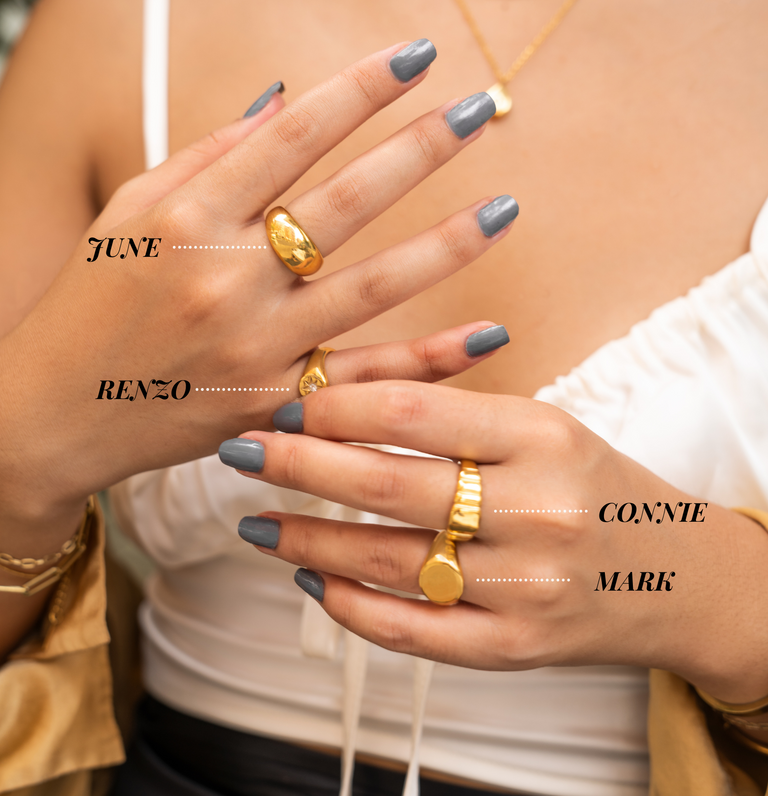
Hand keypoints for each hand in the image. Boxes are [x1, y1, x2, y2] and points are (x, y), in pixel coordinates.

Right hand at [0, 44, 514, 514]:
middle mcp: (226, 278)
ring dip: (447, 245)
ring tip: (508, 207)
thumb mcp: (132, 210)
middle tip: (484, 108)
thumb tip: (289, 95)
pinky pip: (364, 378)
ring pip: (372, 287)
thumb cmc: (90, 295)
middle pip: (345, 201)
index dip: (362, 89)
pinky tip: (488, 331)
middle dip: (419, 148)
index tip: (421, 54)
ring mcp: (255, 346)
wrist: (52, 412)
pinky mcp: (272, 405)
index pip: (295, 135)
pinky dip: (428, 358)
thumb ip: (212, 153)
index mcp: (189, 216)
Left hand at [233, 380, 767, 703]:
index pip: (410, 414)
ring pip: (387, 563)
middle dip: (298, 466)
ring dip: (307, 540)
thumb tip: (341, 403)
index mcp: (540, 435)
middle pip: (387, 485)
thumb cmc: (592, 483)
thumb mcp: (543, 424)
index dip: (332, 407)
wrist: (675, 574)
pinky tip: (311, 577)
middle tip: (241, 452)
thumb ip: (455, 412)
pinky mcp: (514, 648)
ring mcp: (524, 587)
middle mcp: (534, 511)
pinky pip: (412, 633)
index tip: (287, 403)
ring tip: (256, 521)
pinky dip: (351, 606)